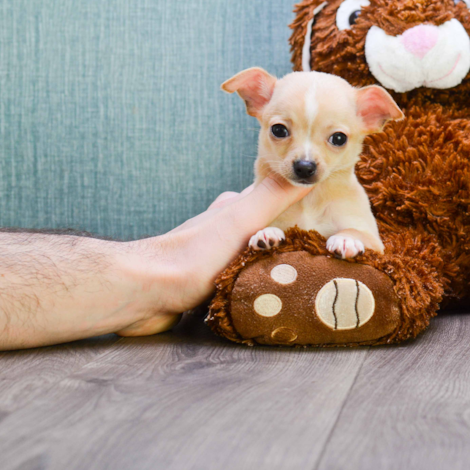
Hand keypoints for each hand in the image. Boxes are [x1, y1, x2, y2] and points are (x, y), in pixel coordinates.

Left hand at [113, 174, 309, 335]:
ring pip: (255, 258)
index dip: (301, 203)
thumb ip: (271, 198)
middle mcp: (224, 230)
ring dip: (274, 267)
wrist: (143, 293)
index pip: (276, 200)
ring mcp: (214, 258)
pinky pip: (241, 283)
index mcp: (232, 209)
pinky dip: (256, 287)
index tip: (327, 216)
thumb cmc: (191, 255)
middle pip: (267, 230)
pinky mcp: (206, 286)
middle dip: (291, 241)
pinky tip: (268, 299)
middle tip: (319, 258)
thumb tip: (306, 170)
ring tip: (301, 282)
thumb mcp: (239, 221)